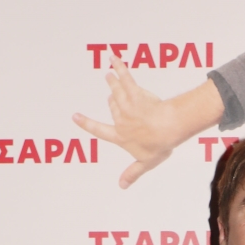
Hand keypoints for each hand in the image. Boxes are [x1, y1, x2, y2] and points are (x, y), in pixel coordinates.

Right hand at [73, 64, 223, 187]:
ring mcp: (127, 105)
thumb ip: (132, 173)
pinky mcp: (136, 93)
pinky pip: (125, 77)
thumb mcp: (145, 163)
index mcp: (120, 136)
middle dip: (112, 100)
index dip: (86, 124)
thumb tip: (121, 186)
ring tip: (108, 75)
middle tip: (112, 95)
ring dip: (112, 82)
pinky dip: (119, 67)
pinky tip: (113, 58)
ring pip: (115, 90)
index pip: (99, 130)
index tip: (76, 116)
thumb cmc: (158, 145)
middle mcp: (121, 119)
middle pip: (112, 106)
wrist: (168, 128)